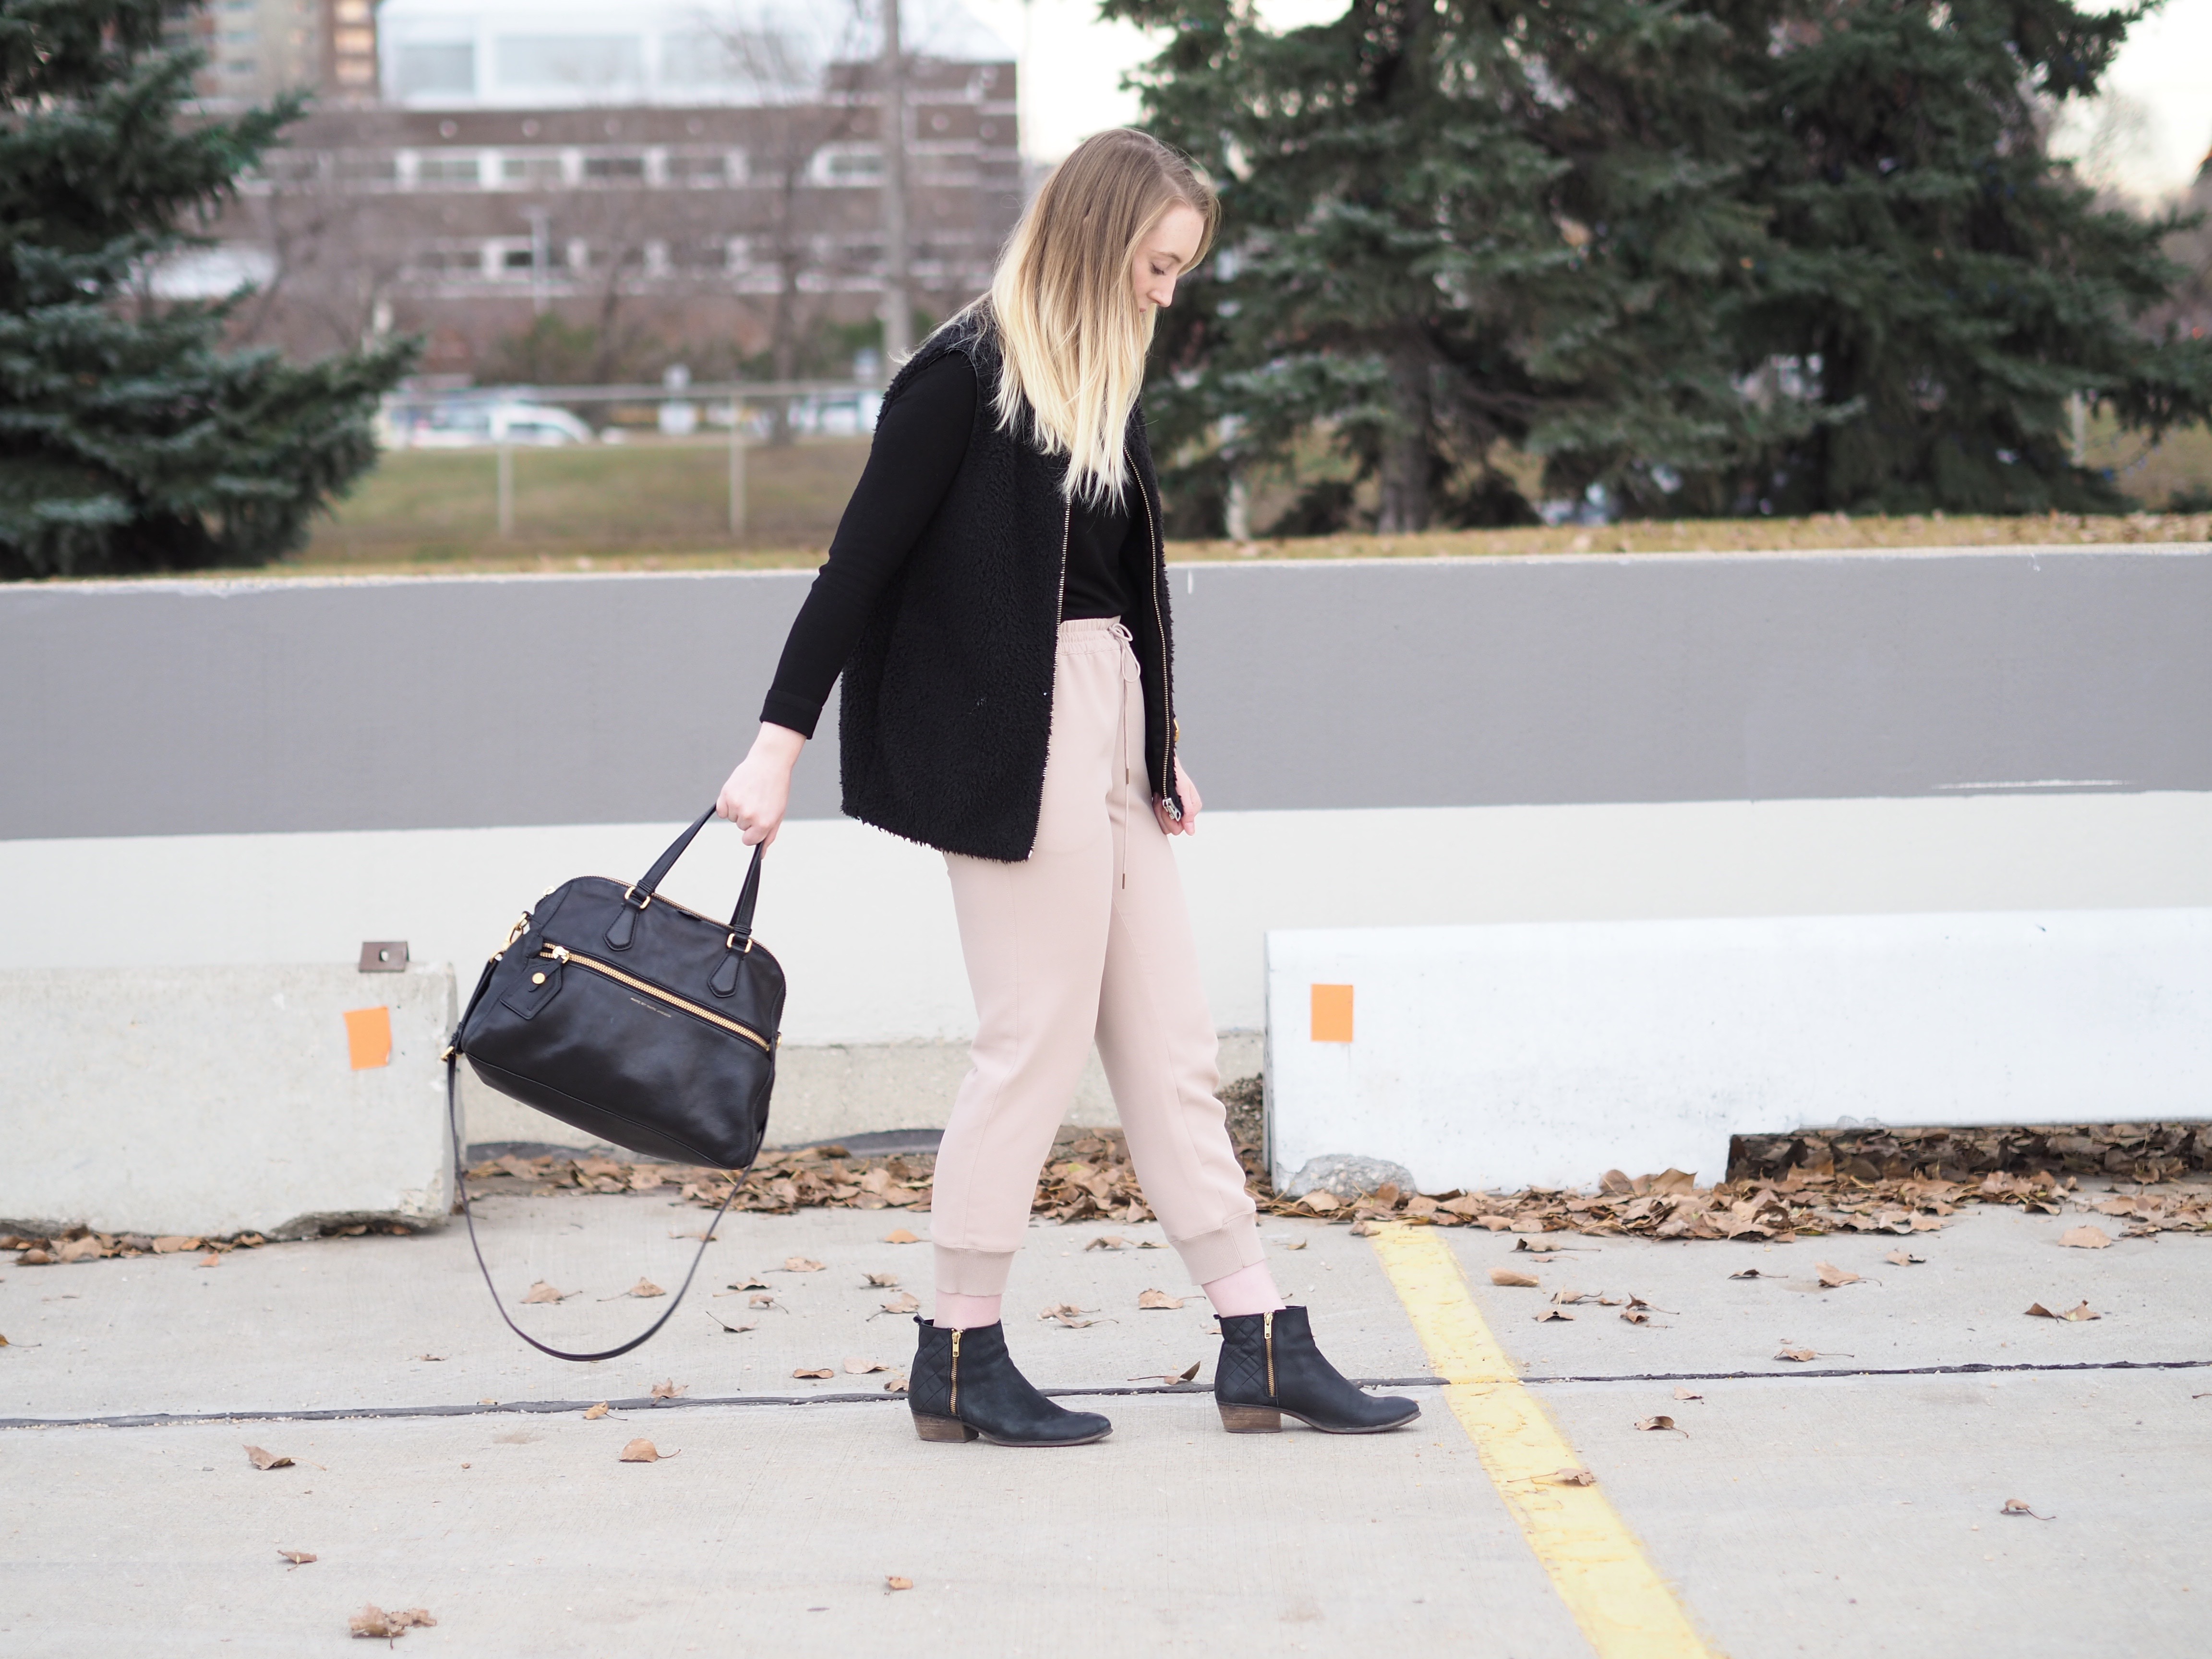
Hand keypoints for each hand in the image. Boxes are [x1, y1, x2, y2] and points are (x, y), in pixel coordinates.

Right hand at [716, 723, 805, 845]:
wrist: (770, 763)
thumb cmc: (776, 789)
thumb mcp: (778, 814)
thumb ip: (768, 836)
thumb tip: (761, 854)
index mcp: (764, 824)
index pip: (748, 841)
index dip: (752, 832)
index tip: (757, 821)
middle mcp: (749, 816)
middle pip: (740, 827)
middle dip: (748, 818)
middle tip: (758, 801)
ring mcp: (736, 805)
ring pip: (731, 817)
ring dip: (737, 809)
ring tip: (750, 794)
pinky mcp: (726, 794)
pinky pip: (721, 809)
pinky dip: (726, 804)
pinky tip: (739, 792)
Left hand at [1154, 756, 1201, 836]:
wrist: (1163, 766)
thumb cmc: (1175, 776)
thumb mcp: (1183, 793)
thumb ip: (1188, 813)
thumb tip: (1191, 832)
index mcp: (1193, 808)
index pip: (1179, 828)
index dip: (1170, 818)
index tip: (1166, 804)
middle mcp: (1185, 812)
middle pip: (1171, 828)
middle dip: (1163, 814)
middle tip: (1161, 800)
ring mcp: (1176, 810)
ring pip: (1164, 824)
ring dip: (1159, 810)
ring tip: (1159, 797)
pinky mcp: (1167, 808)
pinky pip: (1159, 817)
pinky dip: (1156, 807)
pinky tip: (1158, 798)